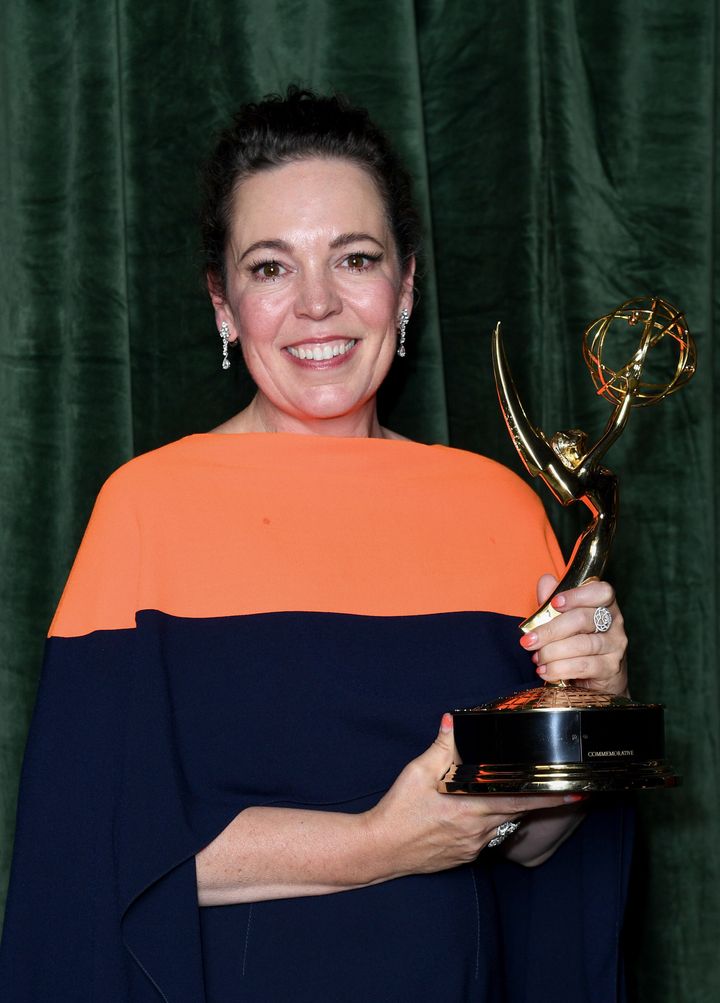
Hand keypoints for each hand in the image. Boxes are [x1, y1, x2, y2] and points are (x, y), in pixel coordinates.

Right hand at [363, 713, 582, 877]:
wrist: (380, 849)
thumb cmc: (398, 811)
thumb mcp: (417, 773)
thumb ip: (441, 747)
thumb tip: (454, 721)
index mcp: (471, 808)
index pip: (521, 800)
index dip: (551, 797)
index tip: (576, 791)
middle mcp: (478, 830)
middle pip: (520, 812)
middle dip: (544, 802)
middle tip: (568, 791)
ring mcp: (473, 845)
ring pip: (504, 824)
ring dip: (516, 810)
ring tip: (528, 794)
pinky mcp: (465, 855)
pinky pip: (489, 836)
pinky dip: (493, 822)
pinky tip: (484, 811)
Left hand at [520, 574, 627, 694]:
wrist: (593, 682)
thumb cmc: (575, 644)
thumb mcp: (560, 621)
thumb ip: (552, 602)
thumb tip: (546, 581)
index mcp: (604, 605)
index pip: (601, 591)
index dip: (577, 595)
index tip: (554, 603)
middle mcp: (614, 623)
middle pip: (583, 619)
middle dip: (550, 630)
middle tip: (528, 640)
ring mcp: (615, 646)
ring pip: (582, 644)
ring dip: (552, 652)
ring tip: (536, 658)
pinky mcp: (611, 668)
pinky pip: (583, 666)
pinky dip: (559, 669)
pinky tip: (545, 671)